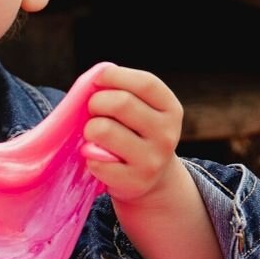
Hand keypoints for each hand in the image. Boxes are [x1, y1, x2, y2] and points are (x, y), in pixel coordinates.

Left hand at [83, 65, 190, 206]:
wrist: (152, 178)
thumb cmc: (136, 132)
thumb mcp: (141, 110)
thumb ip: (122, 91)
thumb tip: (91, 81)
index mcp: (170, 109)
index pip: (145, 83)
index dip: (115, 76)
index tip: (98, 79)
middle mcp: (167, 134)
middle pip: (120, 103)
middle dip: (96, 102)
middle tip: (94, 111)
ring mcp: (153, 160)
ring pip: (103, 129)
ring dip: (89, 129)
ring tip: (94, 134)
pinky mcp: (135, 182)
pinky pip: (95, 160)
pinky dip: (89, 157)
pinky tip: (99, 158)